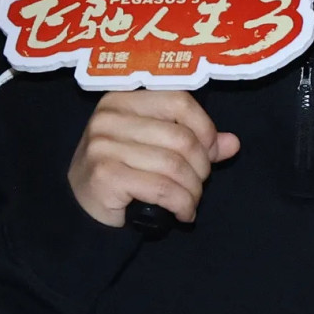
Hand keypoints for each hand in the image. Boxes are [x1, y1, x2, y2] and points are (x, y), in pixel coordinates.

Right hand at [68, 90, 239, 226]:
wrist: (80, 208)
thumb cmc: (122, 171)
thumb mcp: (156, 148)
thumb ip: (194, 142)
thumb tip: (233, 143)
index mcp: (123, 99)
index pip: (179, 101)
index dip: (205, 128)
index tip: (211, 151)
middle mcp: (109, 117)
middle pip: (180, 137)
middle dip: (200, 167)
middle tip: (199, 185)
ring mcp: (103, 145)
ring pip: (174, 165)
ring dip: (192, 191)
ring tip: (191, 202)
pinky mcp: (105, 175)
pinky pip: (162, 188)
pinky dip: (181, 204)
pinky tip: (182, 213)